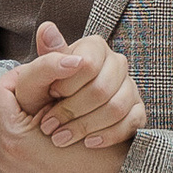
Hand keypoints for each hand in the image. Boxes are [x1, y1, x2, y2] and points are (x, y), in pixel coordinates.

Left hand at [0, 74, 128, 172]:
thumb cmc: (99, 150)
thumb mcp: (77, 102)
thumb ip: (51, 70)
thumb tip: (45, 33)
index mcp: (13, 139)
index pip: (0, 90)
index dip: (21, 76)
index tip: (41, 76)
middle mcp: (4, 159)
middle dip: (18, 96)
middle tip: (41, 91)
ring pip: (2, 128)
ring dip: (20, 116)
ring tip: (42, 112)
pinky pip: (9, 150)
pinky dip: (24, 137)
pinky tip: (42, 132)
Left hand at [7, 22, 145, 148]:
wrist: (59, 127)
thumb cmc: (43, 99)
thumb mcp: (34, 81)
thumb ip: (43, 57)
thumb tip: (47, 29)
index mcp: (94, 47)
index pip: (88, 65)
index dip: (67, 85)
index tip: (50, 96)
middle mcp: (116, 63)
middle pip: (101, 89)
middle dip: (71, 111)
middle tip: (48, 126)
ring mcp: (130, 88)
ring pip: (116, 107)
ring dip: (85, 126)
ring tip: (61, 138)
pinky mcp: (137, 111)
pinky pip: (131, 123)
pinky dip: (108, 135)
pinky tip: (88, 143)